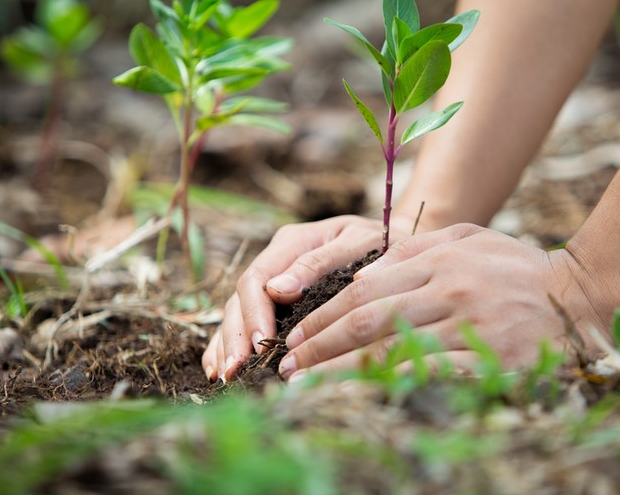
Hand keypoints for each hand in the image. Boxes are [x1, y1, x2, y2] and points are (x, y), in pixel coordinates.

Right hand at [201, 214, 412, 381]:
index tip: (259, 346)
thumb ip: (319, 263)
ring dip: (227, 344)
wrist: (399, 242)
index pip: (257, 279)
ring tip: (225, 376)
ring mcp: (274, 280)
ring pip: (236, 311)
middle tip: (236, 371)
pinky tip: (220, 369)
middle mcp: (276, 260)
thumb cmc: (383, 243)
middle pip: (240, 299)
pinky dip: (229, 343)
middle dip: (235, 336)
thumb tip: (277, 290)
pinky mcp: (277, 299)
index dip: (253, 314)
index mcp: (292, 242)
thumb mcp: (357, 244)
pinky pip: (245, 321)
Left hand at [277, 224, 616, 380]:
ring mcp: (471, 324)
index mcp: (440, 257)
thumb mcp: (469, 238)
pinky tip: (363, 401)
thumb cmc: (519, 267)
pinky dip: (389, 389)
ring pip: (391, 352)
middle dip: (319, 346)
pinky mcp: (491, 359)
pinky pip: (429, 377)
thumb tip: (363, 270)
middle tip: (287, 366)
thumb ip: (416, 250)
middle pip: (368, 320)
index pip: (365, 288)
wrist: (584, 295)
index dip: (324, 316)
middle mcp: (450, 288)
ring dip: (341, 374)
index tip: (295, 336)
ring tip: (307, 389)